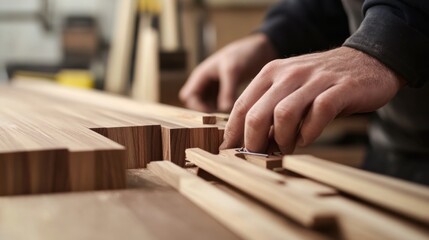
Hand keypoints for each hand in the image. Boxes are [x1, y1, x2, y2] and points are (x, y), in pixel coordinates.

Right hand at [179, 33, 276, 111]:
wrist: (260, 49)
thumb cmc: (243, 54)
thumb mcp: (233, 71)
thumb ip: (227, 90)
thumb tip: (223, 110)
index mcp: (201, 75)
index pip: (188, 96)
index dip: (196, 106)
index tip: (212, 113)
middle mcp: (205, 82)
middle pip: (195, 104)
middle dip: (204, 112)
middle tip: (221, 119)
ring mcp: (214, 88)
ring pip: (207, 106)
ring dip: (215, 113)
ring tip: (229, 118)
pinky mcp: (225, 92)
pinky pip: (218, 106)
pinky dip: (224, 111)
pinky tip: (235, 115)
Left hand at [220, 47, 403, 153]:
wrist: (367, 59)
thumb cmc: (322, 82)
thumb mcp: (289, 87)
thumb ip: (270, 107)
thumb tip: (250, 141)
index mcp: (271, 72)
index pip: (241, 106)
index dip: (233, 132)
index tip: (229, 152)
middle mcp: (289, 73)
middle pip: (257, 113)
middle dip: (253, 142)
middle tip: (258, 156)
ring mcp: (314, 79)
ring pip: (284, 114)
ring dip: (282, 140)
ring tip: (286, 148)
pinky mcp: (340, 88)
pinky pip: (318, 113)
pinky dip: (309, 133)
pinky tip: (307, 139)